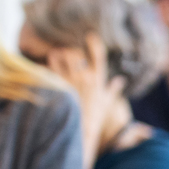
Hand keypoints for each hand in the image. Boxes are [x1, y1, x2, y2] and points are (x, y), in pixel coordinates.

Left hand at [46, 36, 123, 168]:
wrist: (80, 132)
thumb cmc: (94, 117)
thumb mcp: (106, 102)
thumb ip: (112, 89)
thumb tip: (120, 81)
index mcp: (97, 79)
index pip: (98, 55)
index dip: (94, 42)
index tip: (90, 36)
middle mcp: (84, 78)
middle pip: (76, 52)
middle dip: (71, 49)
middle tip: (68, 51)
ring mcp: (69, 81)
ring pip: (61, 56)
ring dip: (58, 52)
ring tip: (57, 54)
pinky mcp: (57, 86)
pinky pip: (50, 67)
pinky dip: (49, 62)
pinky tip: (48, 62)